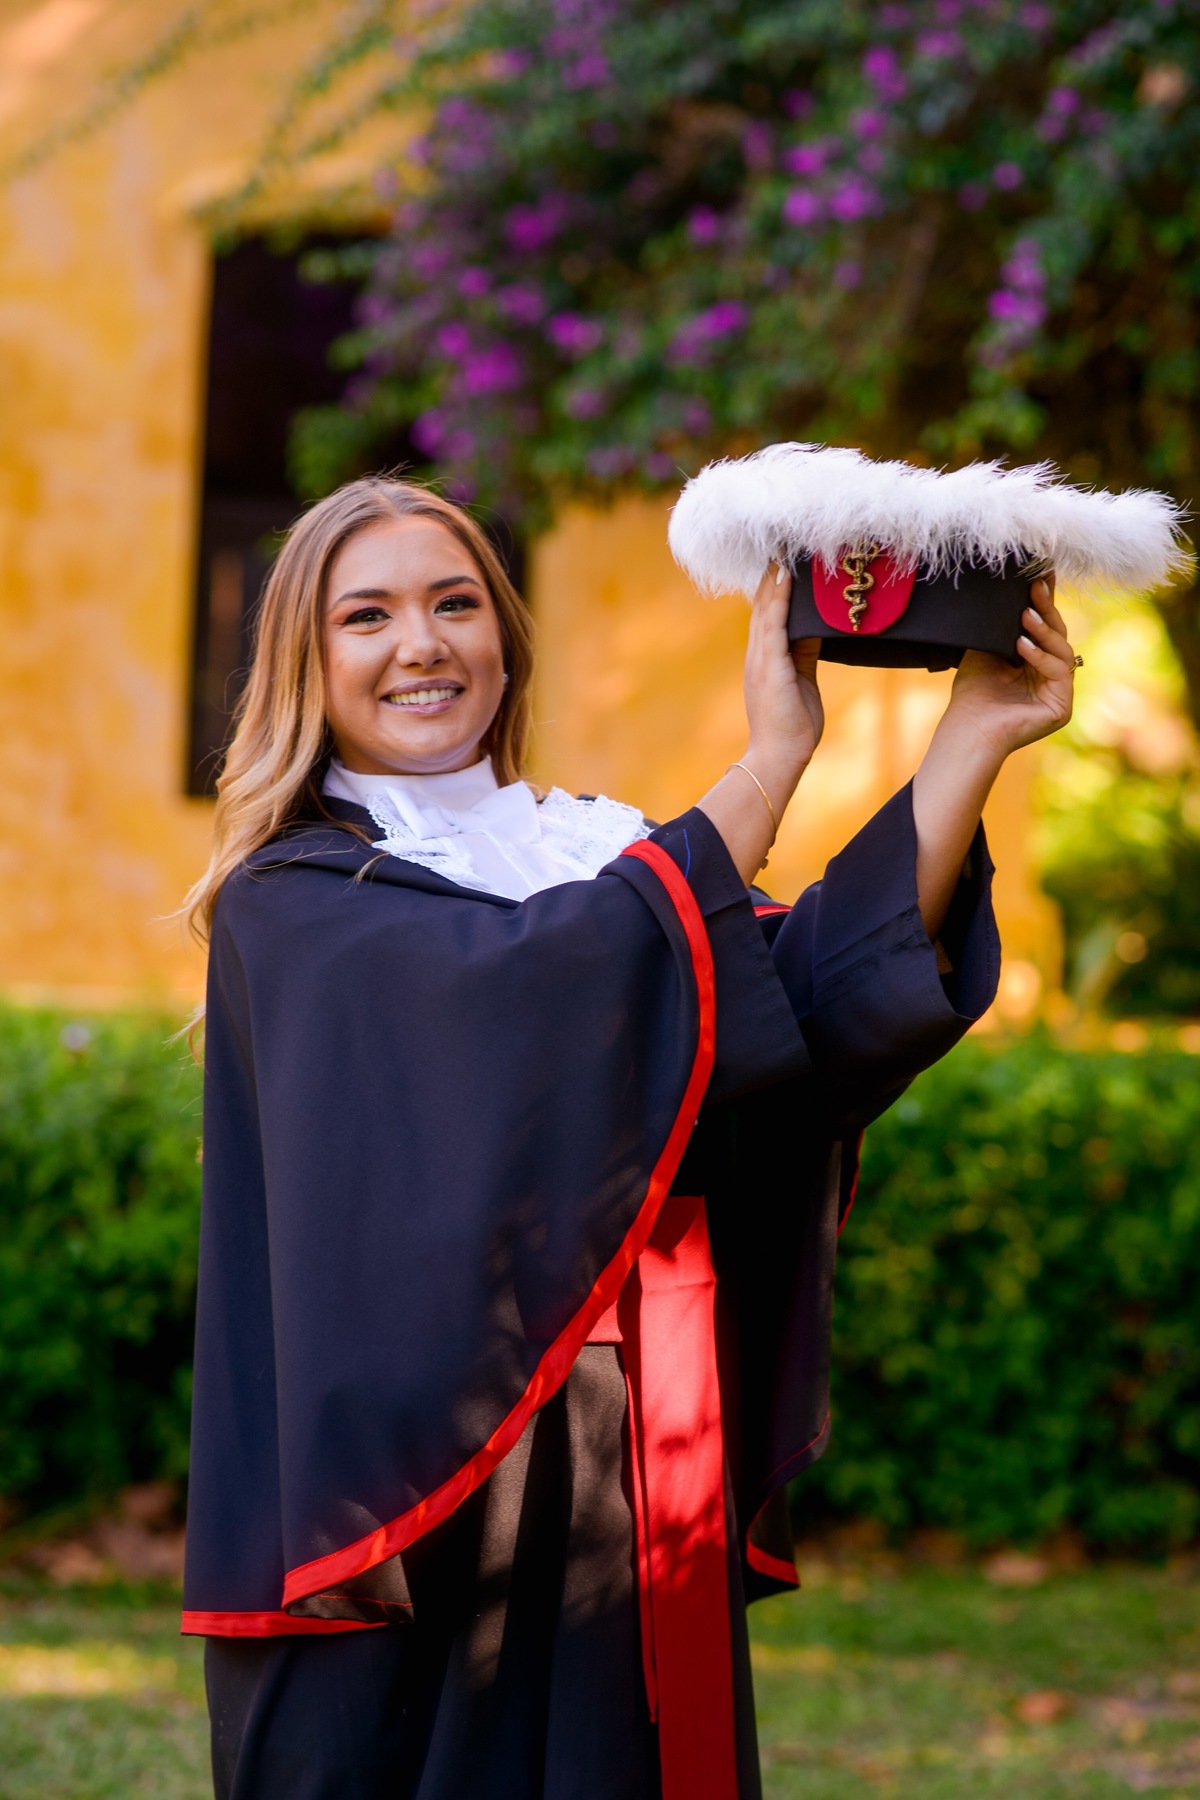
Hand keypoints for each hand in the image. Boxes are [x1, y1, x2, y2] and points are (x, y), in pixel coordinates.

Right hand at [695, 561, 823, 884]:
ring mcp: (761, 658)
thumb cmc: (793, 727)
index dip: (774, 587)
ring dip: (774, 578)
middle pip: (763, 604)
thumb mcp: (802, 681)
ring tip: (783, 548)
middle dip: (772, 574)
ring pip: (765, 608)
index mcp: (766, 659)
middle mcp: (758, 654)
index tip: (784, 560)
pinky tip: (784, 576)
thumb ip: (806, 653)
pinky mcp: (769, 665)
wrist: (779, 757)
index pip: (769, 614)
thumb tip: (818, 628)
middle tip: (783, 542)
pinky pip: (773, 623)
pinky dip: (777, 598)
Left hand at [941, 576, 1074, 760]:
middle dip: (1046, 610)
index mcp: (1036, 663)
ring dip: (1043, 631)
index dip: (1045, 602)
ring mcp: (1059, 692)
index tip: (1041, 575)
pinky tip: (1021, 645)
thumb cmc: (972, 692)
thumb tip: (1009, 590)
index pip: (1045, 628)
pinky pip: (1059, 672)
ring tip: (1024, 615)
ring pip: (1062, 650)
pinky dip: (1041, 657)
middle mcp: (1050, 676)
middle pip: (1058, 635)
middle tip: (1035, 586)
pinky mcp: (1062, 707)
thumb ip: (1002, 626)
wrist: (967, 727)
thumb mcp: (987, 649)